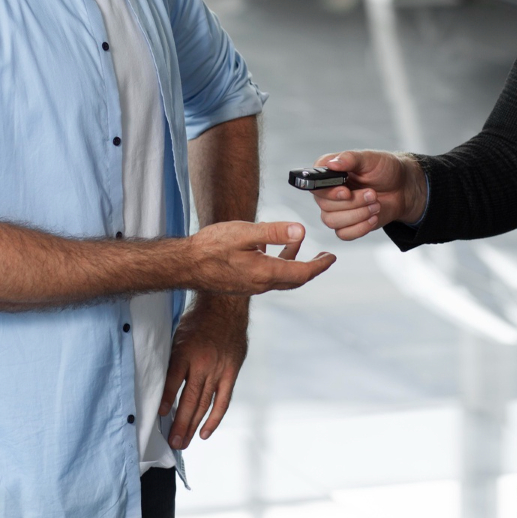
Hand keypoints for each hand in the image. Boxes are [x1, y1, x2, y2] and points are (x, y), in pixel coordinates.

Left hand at [162, 295, 247, 448]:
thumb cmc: (197, 321)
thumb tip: (162, 385)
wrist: (225, 306)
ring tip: (183, 442)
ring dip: (193, 425)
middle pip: (189, 399)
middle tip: (172, 442)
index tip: (159, 415)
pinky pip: (223, 400)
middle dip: (179, 423)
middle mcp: (202, 364)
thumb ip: (173, 360)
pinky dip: (214, 418)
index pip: (173, 381)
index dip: (165, 399)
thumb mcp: (178, 335)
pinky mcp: (231, 372)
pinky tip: (204, 432)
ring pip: (204, 404)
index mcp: (185, 353)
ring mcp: (219, 369)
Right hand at [187, 221, 333, 294]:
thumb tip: (301, 231)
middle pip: (295, 279)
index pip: (302, 273)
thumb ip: (274, 232)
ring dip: (293, 262)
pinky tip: (268, 247)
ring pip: (281, 277)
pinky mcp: (241, 283)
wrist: (184, 265)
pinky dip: (277, 262)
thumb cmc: (211, 247)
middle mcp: (261, 284)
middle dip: (312, 268)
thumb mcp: (244, 233)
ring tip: (300, 245)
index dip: (319, 266)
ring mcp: (250, 285)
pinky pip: (267, 276)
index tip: (332, 257)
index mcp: (265, 273)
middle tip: (324, 258)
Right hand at [310, 150, 427, 239]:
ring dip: (358, 214)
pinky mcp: (347, 225)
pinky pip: (344, 234)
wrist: (402, 188)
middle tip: (372, 194)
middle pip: (325, 206)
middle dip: (353, 202)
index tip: (346, 191)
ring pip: (332, 221)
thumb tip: (332, 163)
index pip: (314, 184)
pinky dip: (361, 227)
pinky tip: (373, 217)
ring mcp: (336, 210)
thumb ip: (350, 158)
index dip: (328, 191)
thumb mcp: (370, 158)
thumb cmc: (384, 170)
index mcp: (329, 173)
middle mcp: (328, 192)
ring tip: (376, 204)